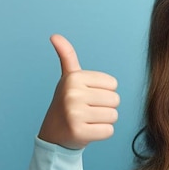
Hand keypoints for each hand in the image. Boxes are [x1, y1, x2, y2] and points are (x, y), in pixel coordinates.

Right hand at [38, 34, 119, 148]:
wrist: (53, 134)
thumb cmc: (67, 103)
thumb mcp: (68, 78)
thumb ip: (67, 56)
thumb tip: (55, 36)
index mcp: (74, 78)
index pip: (113, 84)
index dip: (104, 92)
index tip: (88, 96)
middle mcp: (73, 94)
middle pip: (115, 100)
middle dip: (106, 107)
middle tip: (88, 110)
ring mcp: (75, 114)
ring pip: (113, 116)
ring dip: (104, 120)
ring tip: (88, 120)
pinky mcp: (79, 132)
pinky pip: (109, 131)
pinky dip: (102, 133)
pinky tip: (88, 131)